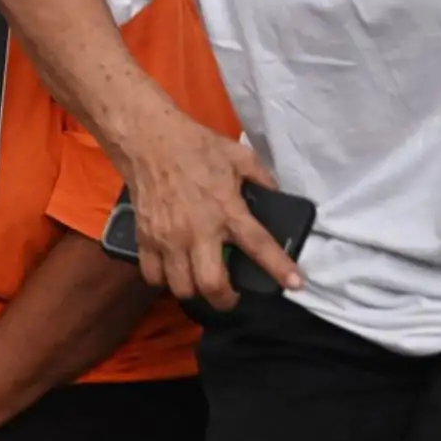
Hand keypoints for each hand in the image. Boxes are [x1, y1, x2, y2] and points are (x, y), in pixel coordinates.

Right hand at [125, 106, 301, 310]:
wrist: (149, 140)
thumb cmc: (196, 146)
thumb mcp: (239, 156)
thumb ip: (261, 178)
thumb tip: (274, 196)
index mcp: (227, 210)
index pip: (259, 245)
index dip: (279, 268)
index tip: (295, 284)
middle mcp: (198, 231)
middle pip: (212, 285)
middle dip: (225, 300)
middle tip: (230, 295)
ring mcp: (168, 238)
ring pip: (182, 287)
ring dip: (195, 291)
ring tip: (200, 281)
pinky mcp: (145, 238)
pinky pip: (152, 276)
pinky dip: (163, 280)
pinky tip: (172, 270)